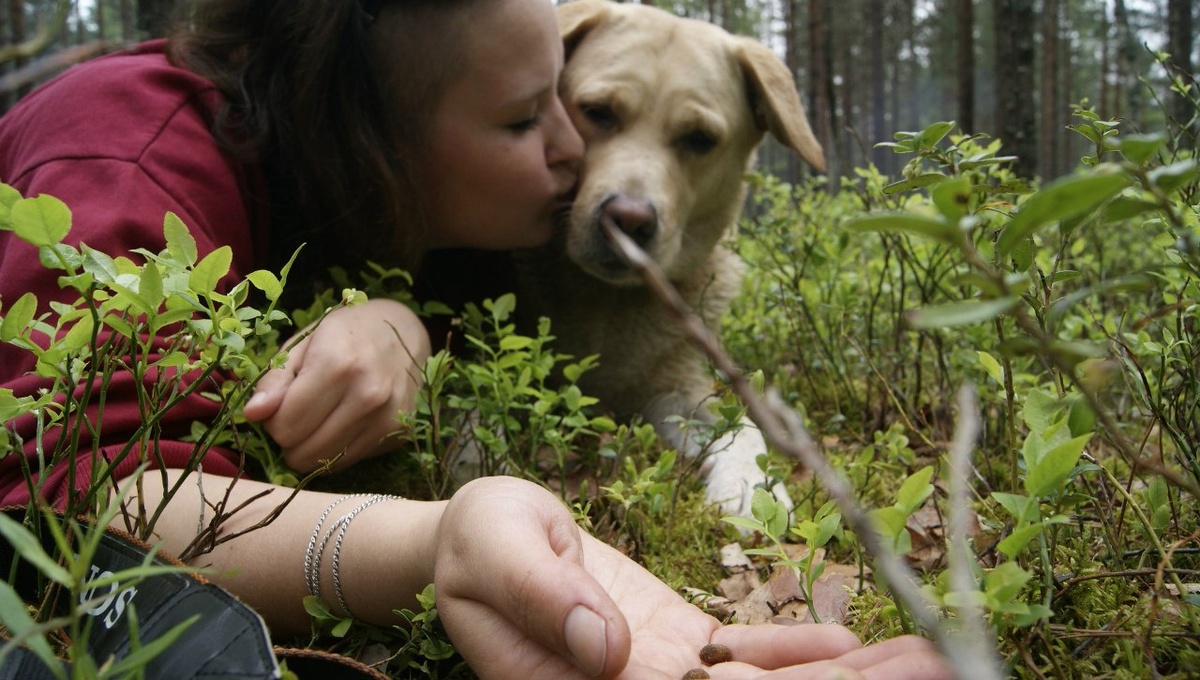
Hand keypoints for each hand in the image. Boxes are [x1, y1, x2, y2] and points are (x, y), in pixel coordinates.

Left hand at [242, 298, 430, 471]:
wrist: (404, 332)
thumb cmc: (345, 333)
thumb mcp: (303, 343)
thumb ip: (274, 380)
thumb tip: (252, 416)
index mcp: (338, 364)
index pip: (285, 426)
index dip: (273, 420)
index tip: (282, 403)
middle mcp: (367, 395)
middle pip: (303, 452)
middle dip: (291, 438)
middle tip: (299, 413)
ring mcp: (387, 418)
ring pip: (325, 463)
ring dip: (312, 447)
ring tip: (319, 419)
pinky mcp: (398, 433)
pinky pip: (349, 461)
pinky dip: (336, 449)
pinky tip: (343, 422)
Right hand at [433, 477, 951, 679]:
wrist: (476, 539)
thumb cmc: (476, 540)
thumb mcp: (495, 549)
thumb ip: (543, 597)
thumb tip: (609, 650)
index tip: (860, 678)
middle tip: (936, 665)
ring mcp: (658, 674)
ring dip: (845, 676)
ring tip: (924, 656)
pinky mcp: (673, 645)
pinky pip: (743, 657)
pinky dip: (801, 653)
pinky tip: (855, 644)